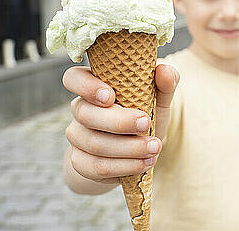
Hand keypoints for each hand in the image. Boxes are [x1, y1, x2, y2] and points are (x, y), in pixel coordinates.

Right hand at [62, 64, 178, 184]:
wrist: (134, 151)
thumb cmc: (144, 115)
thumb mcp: (158, 99)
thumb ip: (164, 84)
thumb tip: (164, 71)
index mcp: (94, 86)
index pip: (73, 78)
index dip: (86, 86)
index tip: (110, 96)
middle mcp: (81, 109)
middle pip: (86, 114)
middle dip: (119, 121)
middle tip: (147, 123)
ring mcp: (77, 137)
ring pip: (95, 143)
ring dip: (129, 147)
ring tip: (154, 147)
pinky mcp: (80, 162)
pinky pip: (97, 166)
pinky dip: (125, 166)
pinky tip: (144, 163)